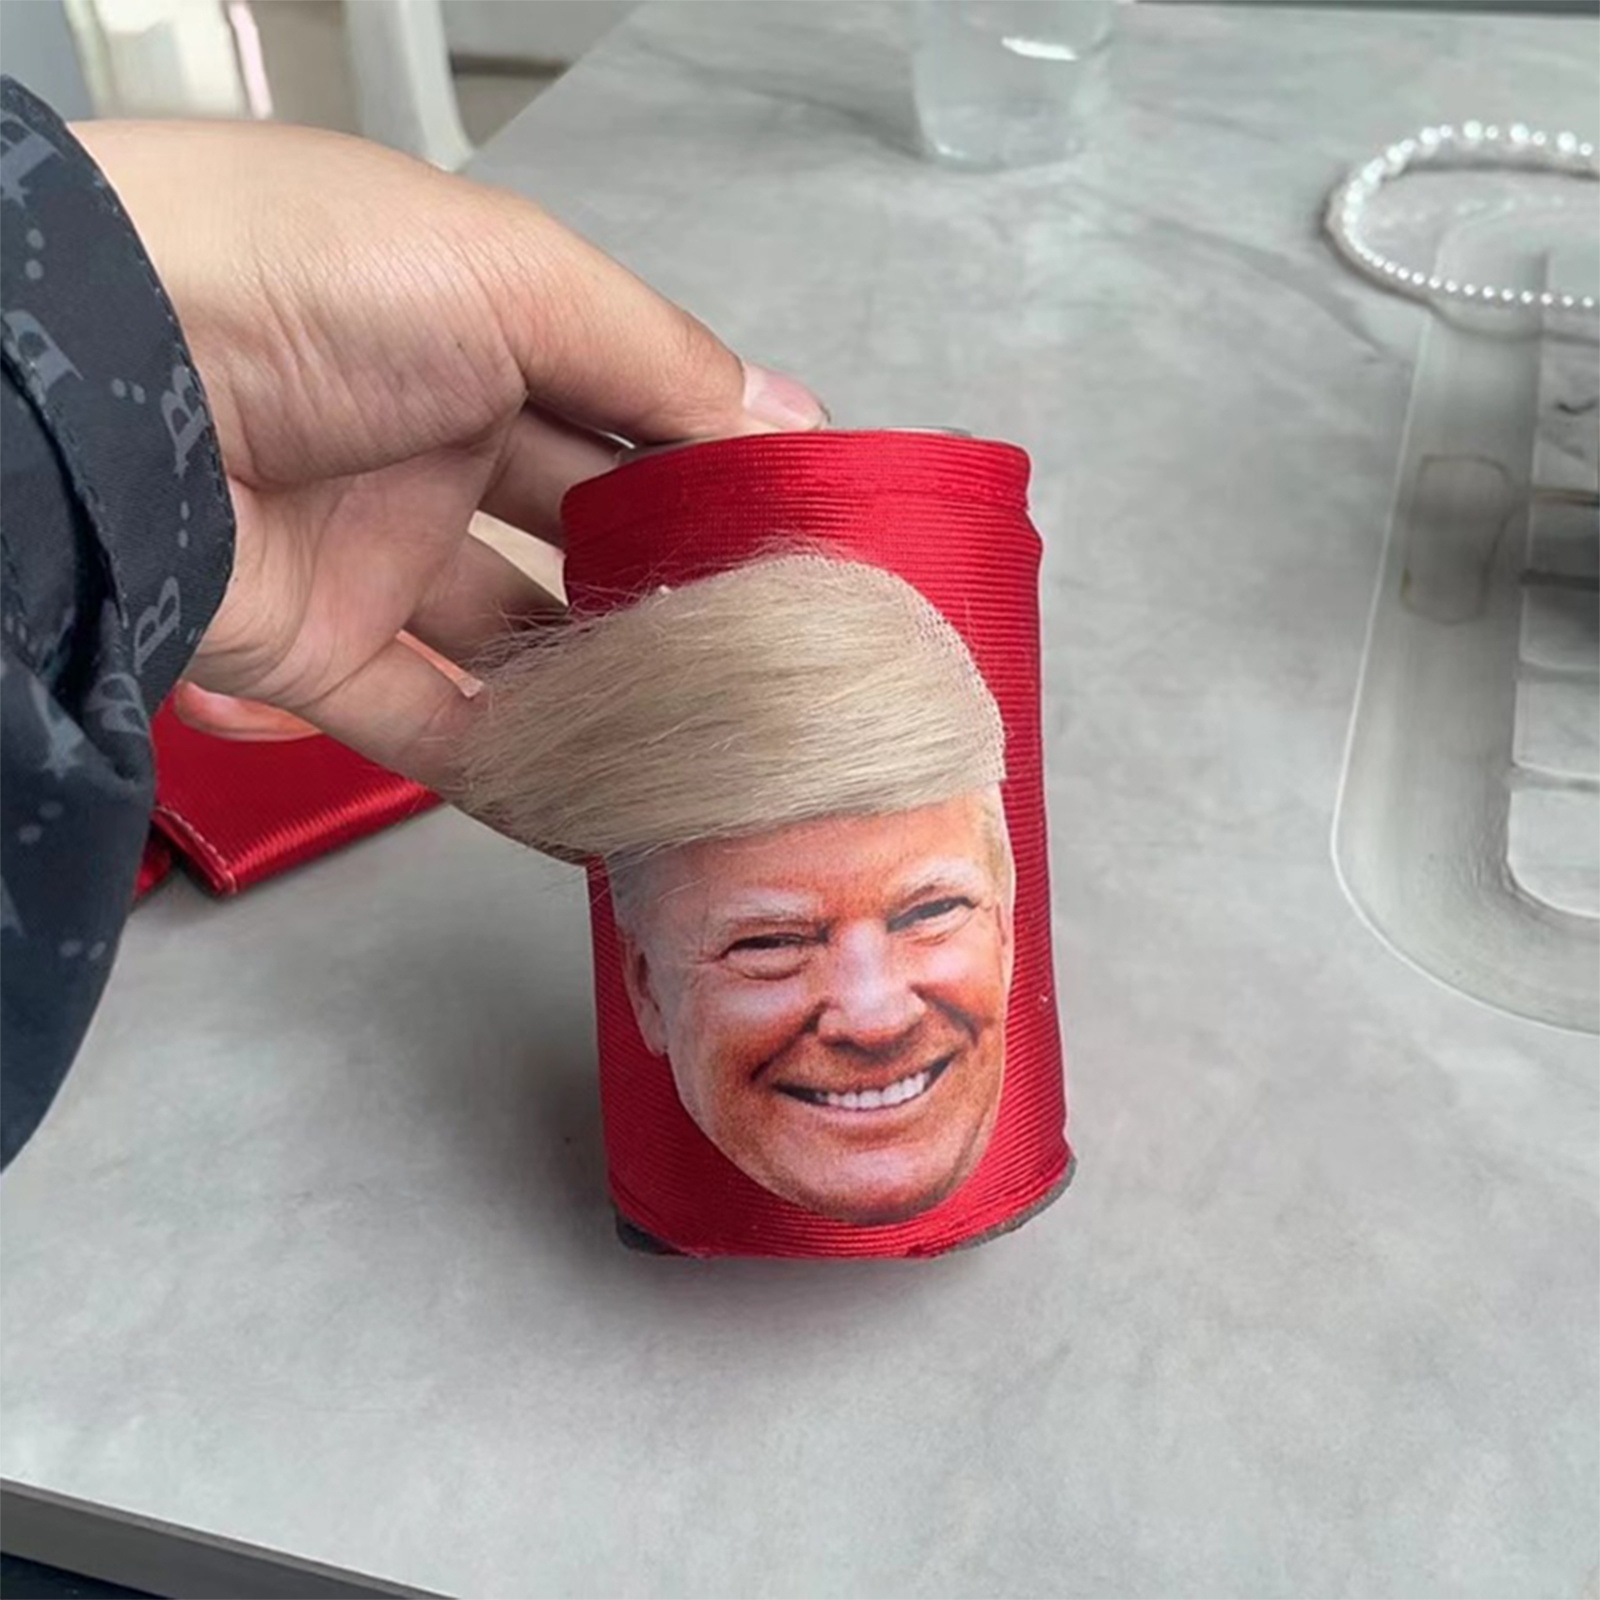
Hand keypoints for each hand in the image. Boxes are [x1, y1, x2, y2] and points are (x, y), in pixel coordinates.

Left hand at [74, 119, 825, 790]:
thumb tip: (789, 422)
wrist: (105, 374)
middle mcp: (431, 445)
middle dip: (670, 583)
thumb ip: (658, 360)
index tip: (801, 537)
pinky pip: (434, 729)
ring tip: (715, 735)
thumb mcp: (516, 280)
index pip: (626, 417)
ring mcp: (374, 556)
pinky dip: (517, 773)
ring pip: (516, 643)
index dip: (712, 473)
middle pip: (579, 535)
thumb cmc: (311, 280)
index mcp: (479, 336)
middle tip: (773, 647)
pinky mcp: (318, 655)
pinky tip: (607, 805)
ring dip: (605, 687)